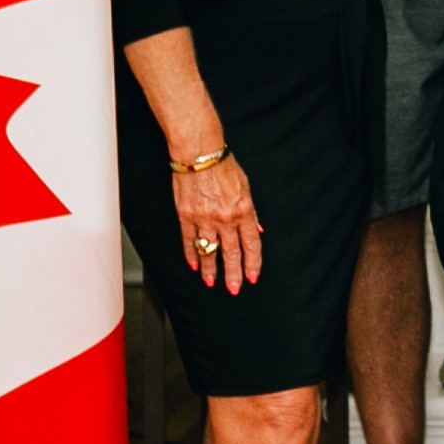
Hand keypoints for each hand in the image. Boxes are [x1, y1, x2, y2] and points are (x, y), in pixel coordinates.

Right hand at [171, 157, 262, 290]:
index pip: (251, 244)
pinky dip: (190, 254)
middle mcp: (225, 219)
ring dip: (210, 269)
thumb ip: (251, 212)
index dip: (252, 263)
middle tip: (234, 288)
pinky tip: (193, 265)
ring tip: (211, 282)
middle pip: (231, 253)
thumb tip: (257, 230)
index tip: (252, 276)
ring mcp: (204, 219)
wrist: (199, 155)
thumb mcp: (246, 187)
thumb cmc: (223, 166)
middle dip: (233, 274)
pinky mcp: (186, 216)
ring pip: (209, 251)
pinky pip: (188, 241)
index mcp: (243, 211)